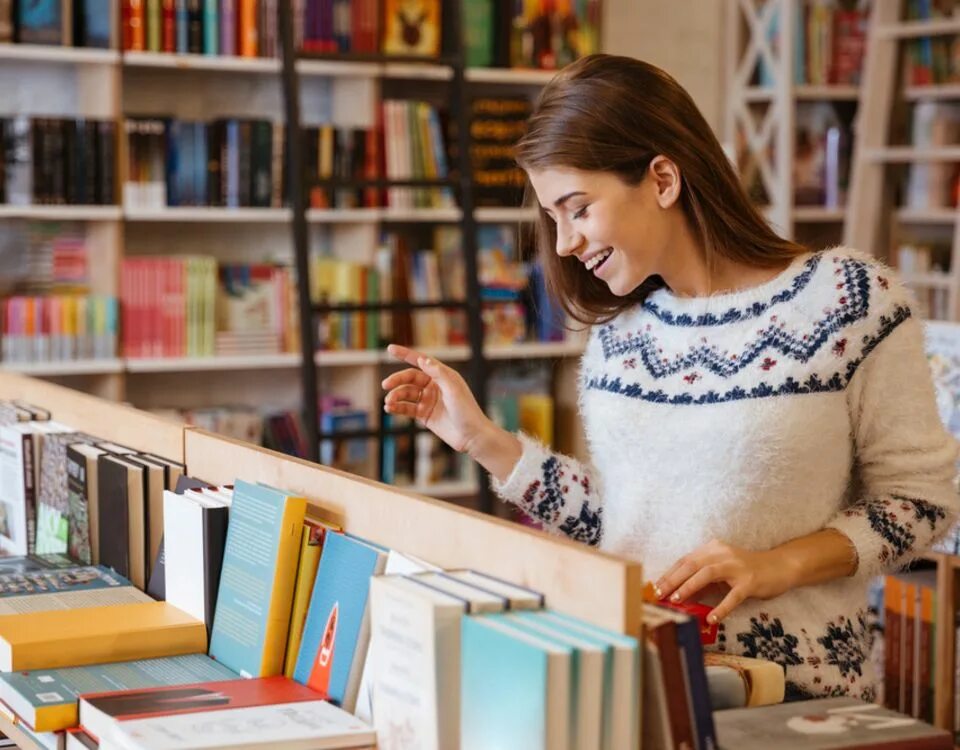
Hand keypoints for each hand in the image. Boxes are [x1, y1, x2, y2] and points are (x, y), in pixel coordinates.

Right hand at [381, 344, 490, 454]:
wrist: (471, 437)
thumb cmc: (467, 411)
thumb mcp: (453, 389)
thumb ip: (437, 373)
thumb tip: (422, 359)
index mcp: (443, 375)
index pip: (421, 361)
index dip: (405, 354)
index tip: (390, 349)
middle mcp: (435, 386)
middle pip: (410, 378)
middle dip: (397, 380)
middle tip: (385, 385)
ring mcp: (429, 400)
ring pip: (407, 394)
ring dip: (396, 396)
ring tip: (388, 402)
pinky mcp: (424, 414)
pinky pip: (407, 408)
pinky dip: (397, 407)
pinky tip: (390, 408)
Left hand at [653, 539, 798, 623]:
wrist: (779, 566)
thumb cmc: (745, 571)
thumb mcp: (721, 572)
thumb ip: (701, 581)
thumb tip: (677, 596)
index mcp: (712, 549)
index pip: (684, 561)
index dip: (668, 574)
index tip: (653, 587)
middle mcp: (722, 553)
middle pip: (691, 564)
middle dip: (672, 580)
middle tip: (657, 594)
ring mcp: (737, 567)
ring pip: (707, 574)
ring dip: (689, 587)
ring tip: (676, 600)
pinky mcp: (750, 581)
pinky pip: (733, 595)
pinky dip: (721, 607)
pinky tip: (711, 618)